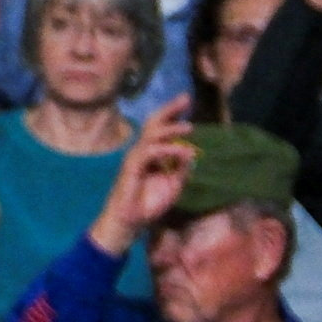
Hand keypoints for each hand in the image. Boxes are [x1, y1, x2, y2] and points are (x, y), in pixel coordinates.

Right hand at [85, 103, 194, 257]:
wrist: (129, 223)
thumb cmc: (148, 205)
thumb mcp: (172, 186)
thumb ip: (181, 169)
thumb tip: (192, 153)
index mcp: (151, 154)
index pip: (161, 128)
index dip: (172, 114)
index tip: (187, 103)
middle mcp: (142, 152)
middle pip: (154, 124)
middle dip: (169, 110)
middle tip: (186, 98)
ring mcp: (135, 158)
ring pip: (152, 135)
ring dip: (171, 129)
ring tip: (189, 128)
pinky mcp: (132, 167)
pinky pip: (150, 152)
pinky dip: (168, 150)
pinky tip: (182, 151)